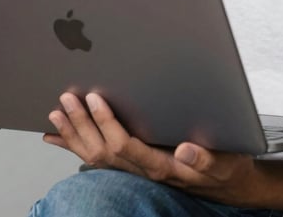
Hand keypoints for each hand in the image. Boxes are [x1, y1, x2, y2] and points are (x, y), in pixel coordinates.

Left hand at [43, 92, 261, 204]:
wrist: (227, 184)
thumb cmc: (226, 169)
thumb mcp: (225, 163)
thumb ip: (206, 158)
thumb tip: (185, 149)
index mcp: (162, 166)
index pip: (126, 145)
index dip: (108, 121)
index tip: (95, 98)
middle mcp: (143, 170)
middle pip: (103, 150)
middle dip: (82, 124)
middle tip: (66, 100)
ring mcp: (136, 169)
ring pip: (96, 156)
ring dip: (74, 135)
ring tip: (56, 115)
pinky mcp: (135, 165)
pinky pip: (99, 159)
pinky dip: (77, 146)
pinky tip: (60, 138)